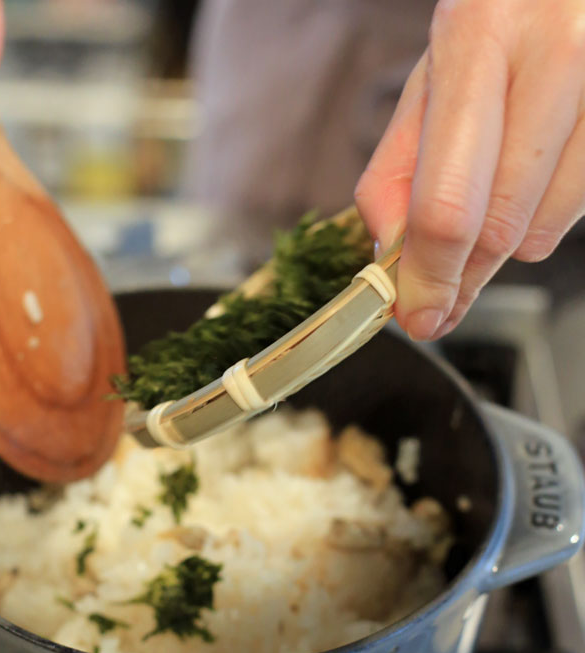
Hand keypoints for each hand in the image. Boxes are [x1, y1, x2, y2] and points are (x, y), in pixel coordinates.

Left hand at [355, 0, 584, 339]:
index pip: (448, 202)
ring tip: (493, 192)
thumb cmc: (497, 32)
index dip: (430, 276)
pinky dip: (543, 216)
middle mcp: (555, 52)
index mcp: (478, 39)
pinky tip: (534, 174)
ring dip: (504, 242)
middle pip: (499, 226)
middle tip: (440, 302)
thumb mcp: (429, 83)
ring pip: (542, 230)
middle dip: (460, 278)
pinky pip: (577, 210)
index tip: (418, 315)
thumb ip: (394, 172)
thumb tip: (392, 259)